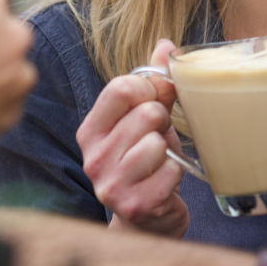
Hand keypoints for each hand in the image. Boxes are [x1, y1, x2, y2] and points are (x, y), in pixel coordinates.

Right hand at [77, 40, 188, 237]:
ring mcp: (111, 184)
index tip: (157, 100)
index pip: (121, 88)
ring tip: (160, 162)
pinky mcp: (134, 205)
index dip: (150, 89)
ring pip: (157, 143)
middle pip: (145, 114)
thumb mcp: (144, 121)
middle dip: (162, 122)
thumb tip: (167, 45)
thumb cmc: (146, 163)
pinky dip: (176, 174)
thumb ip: (154, 84)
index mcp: (90, 130)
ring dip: (168, 151)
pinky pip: (170, 171)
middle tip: (159, 138)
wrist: (146, 220)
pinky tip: (165, 182)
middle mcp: (93, 157)